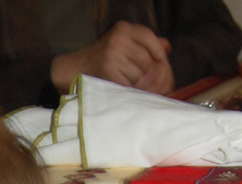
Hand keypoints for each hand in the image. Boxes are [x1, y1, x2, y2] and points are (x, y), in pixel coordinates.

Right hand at [51, 21, 173, 94]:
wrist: (75, 69)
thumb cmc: (102, 59)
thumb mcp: (121, 43)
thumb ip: (144, 43)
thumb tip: (166, 48)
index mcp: (123, 29)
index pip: (149, 38)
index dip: (160, 54)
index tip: (164, 67)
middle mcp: (118, 40)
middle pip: (148, 60)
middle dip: (155, 76)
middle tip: (160, 87)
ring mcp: (112, 57)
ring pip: (140, 75)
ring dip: (144, 86)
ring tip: (143, 91)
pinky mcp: (108, 73)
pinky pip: (130, 86)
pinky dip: (135, 92)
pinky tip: (134, 95)